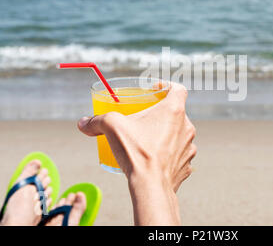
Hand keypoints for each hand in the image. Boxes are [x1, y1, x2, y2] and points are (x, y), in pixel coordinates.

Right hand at [77, 82, 195, 224]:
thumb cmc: (137, 153)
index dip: (167, 86)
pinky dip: (168, 155)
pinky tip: (153, 159)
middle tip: (144, 118)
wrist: (151, 187)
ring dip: (165, 135)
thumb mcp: (112, 127)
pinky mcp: (186, 165)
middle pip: (176, 113)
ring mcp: (189, 147)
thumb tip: (83, 123)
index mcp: (174, 110)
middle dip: (160, 114)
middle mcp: (186, 127)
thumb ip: (97, 121)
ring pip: (178, 134)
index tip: (155, 90)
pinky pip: (178, 155)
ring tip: (147, 140)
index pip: (178, 89)